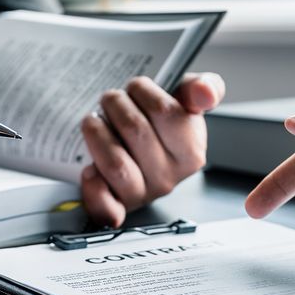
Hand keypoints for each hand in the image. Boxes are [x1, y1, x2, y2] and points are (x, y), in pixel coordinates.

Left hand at [80, 72, 225, 225]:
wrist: (134, 154)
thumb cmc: (160, 129)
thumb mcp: (184, 103)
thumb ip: (202, 88)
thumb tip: (205, 91)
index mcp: (190, 152)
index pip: (166, 112)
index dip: (143, 91)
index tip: (136, 87)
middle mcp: (168, 177)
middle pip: (136, 131)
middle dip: (116, 105)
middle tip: (110, 99)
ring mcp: (141, 195)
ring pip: (115, 163)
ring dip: (96, 133)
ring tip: (93, 122)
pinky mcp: (115, 207)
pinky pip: (104, 205)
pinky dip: (93, 187)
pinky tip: (90, 169)